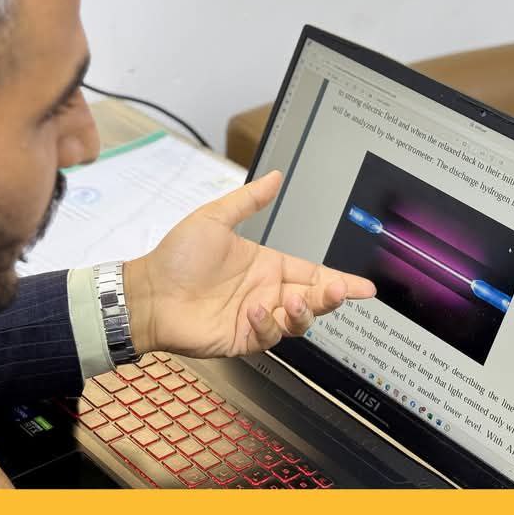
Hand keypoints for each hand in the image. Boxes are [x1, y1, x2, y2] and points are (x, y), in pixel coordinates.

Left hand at [124, 171, 375, 357]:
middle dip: (330, 297)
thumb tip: (275, 176)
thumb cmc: (176, 256)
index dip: (340, 281)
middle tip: (336, 291)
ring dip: (303, 313)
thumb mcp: (215, 219)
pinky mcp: (243, 338)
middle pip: (313, 299)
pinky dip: (267, 323)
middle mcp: (268, 293)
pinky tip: (253, 309)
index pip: (313, 273)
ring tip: (294, 301)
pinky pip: (268, 335)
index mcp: (268, 266)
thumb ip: (249, 200)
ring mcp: (257, 318)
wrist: (148, 292)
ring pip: (298, 321)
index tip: (365, 287)